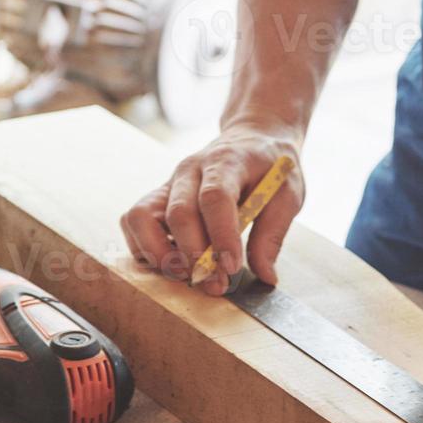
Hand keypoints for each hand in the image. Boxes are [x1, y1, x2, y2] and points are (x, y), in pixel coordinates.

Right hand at [120, 123, 304, 294]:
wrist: (252, 138)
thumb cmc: (269, 167)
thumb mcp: (288, 193)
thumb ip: (274, 233)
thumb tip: (265, 276)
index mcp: (227, 161)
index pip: (215, 197)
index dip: (220, 235)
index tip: (231, 267)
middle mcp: (190, 169)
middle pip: (178, 213)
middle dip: (194, 256)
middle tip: (216, 284)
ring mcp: (169, 183)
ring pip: (141, 217)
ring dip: (160, 254)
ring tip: (187, 275)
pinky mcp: (158, 197)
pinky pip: (133, 222)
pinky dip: (145, 248)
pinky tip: (173, 262)